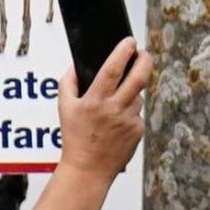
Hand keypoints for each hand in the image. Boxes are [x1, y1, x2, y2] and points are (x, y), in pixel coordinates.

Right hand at [59, 38, 150, 176]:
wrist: (88, 168)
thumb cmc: (74, 137)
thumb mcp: (64, 107)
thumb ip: (68, 82)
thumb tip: (77, 65)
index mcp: (95, 100)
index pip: (113, 69)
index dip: (123, 52)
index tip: (130, 41)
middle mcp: (114, 109)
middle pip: (139, 78)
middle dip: (145, 60)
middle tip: (143, 53)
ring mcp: (129, 120)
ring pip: (137, 96)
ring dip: (130, 93)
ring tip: (114, 105)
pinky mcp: (138, 130)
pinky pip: (137, 113)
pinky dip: (130, 112)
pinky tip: (117, 123)